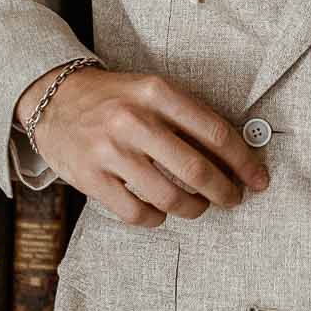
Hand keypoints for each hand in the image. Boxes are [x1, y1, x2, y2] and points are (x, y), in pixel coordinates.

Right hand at [17, 66, 269, 226]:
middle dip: (225, 191)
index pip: (215, 132)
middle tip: (234, 199)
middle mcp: (133, 120)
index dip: (243, 161)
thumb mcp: (151, 91)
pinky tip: (161, 213)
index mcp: (156, 92)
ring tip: (199, 206)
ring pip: (169, 197)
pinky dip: (156, 219)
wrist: (53, 99)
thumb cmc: (115, 98)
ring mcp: (110, 151)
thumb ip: (189, 116)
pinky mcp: (90, 178)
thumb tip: (236, 153)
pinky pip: (136, 213)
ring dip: (193, 209)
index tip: (258, 179)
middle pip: (196, 169)